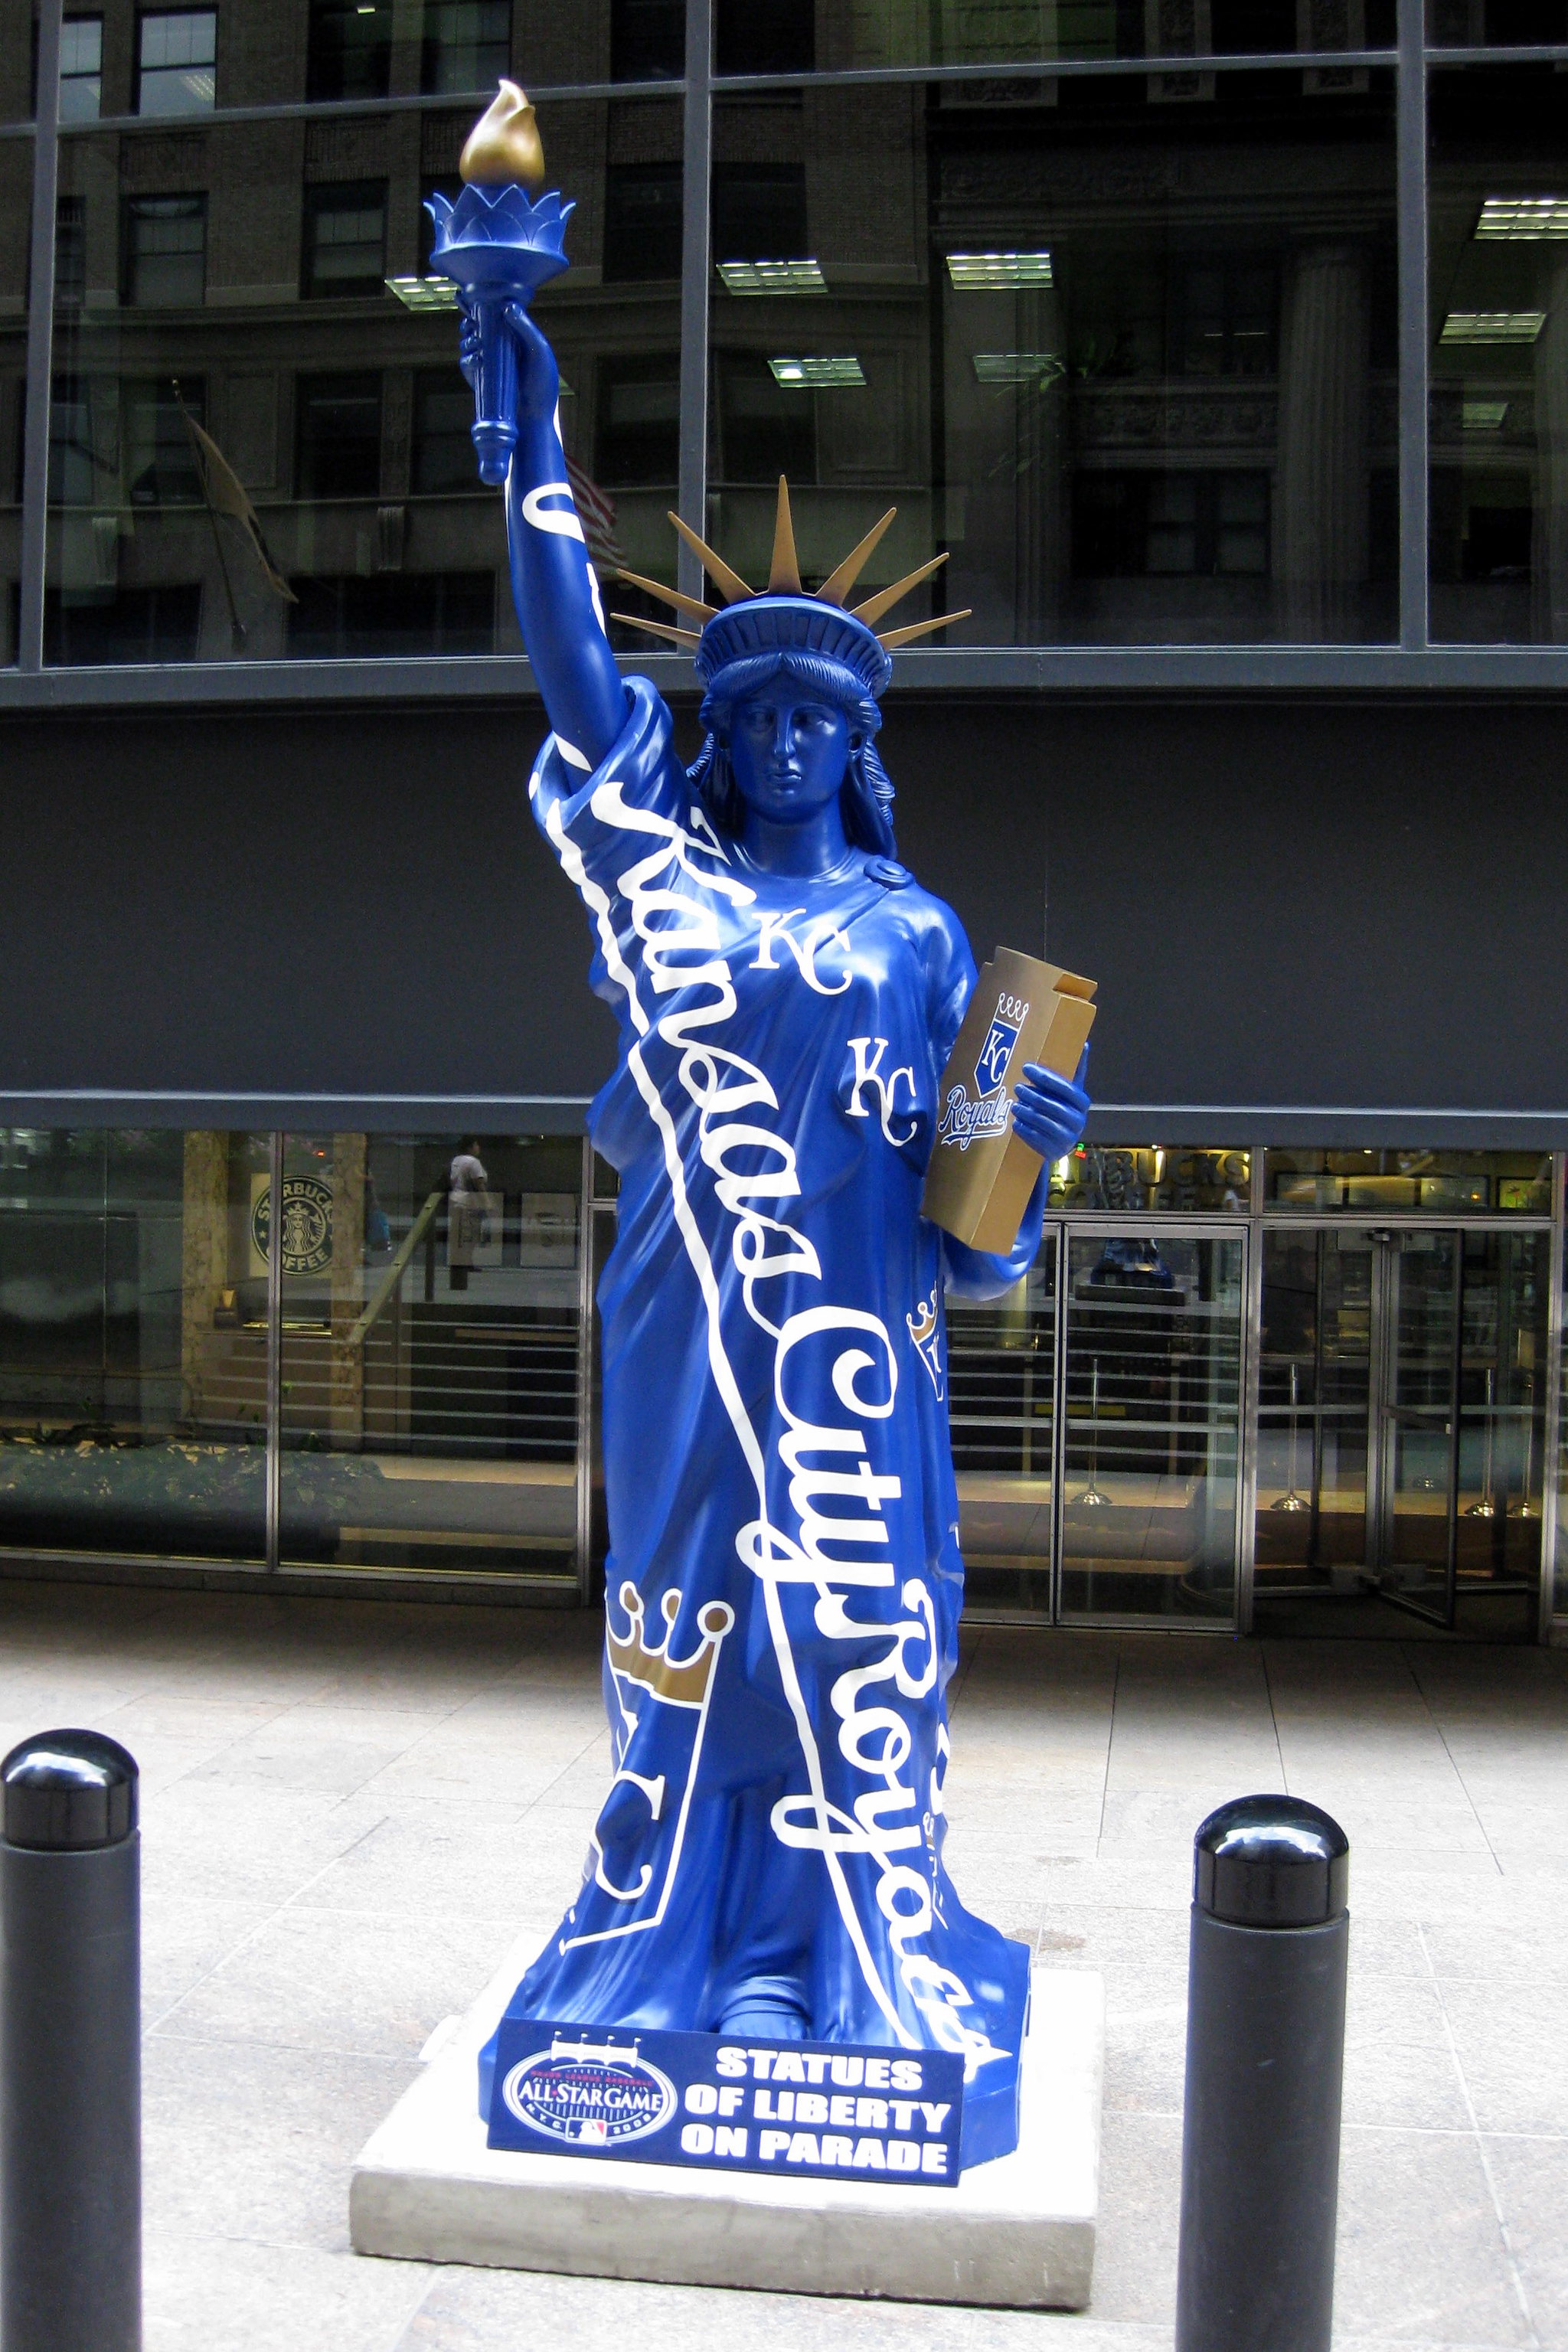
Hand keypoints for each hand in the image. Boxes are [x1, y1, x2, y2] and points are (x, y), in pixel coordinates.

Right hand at [455, 297, 559, 421]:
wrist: (533, 419)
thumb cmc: (542, 385)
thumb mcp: (538, 352)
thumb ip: (525, 328)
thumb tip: (508, 306)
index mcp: (516, 338)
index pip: (496, 317)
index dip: (485, 309)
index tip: (480, 305)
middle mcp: (501, 349)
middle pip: (478, 328)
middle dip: (471, 324)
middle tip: (471, 325)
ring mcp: (490, 364)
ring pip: (470, 344)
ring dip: (468, 340)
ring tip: (476, 343)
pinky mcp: (481, 380)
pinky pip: (467, 364)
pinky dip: (467, 359)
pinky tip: (476, 359)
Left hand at [1011, 1044, 1089, 1160]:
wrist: (1059, 1143)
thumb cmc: (1061, 1109)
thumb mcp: (1069, 1092)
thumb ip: (1075, 1071)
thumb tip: (1084, 1044)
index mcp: (1082, 1102)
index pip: (1064, 1087)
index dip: (1045, 1078)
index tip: (1026, 1068)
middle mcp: (1078, 1121)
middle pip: (1051, 1105)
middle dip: (1031, 1095)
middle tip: (1017, 1088)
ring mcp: (1067, 1138)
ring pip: (1041, 1121)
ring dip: (1025, 1112)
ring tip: (1014, 1105)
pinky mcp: (1055, 1151)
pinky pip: (1036, 1138)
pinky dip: (1024, 1129)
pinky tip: (1016, 1123)